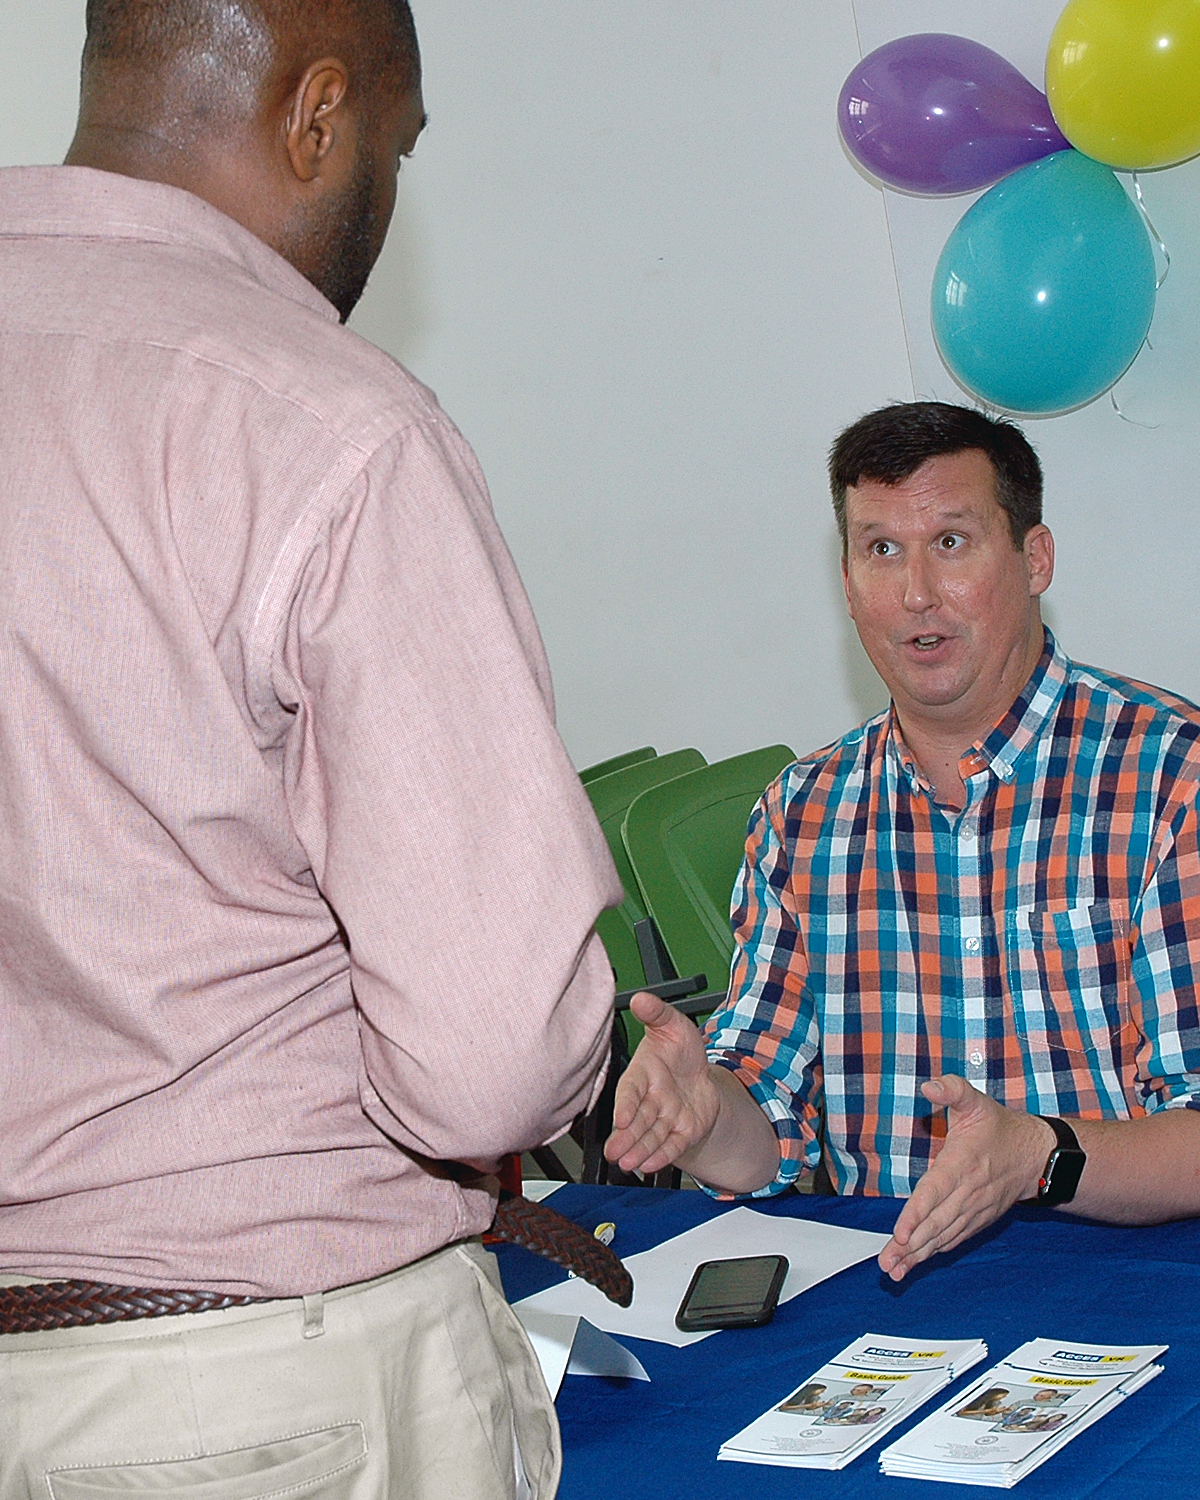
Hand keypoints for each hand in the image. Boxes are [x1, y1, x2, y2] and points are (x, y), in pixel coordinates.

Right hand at [603, 992, 721, 1174]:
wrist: (703, 1074)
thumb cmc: (681, 1050)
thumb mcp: (673, 1025)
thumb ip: (657, 1013)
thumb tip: (640, 998)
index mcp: (643, 1073)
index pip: (630, 1090)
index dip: (625, 1104)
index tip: (621, 1117)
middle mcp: (651, 1099)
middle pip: (637, 1120)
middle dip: (625, 1136)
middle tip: (613, 1152)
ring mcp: (665, 1117)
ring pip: (650, 1136)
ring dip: (639, 1150)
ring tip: (628, 1163)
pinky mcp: (681, 1131)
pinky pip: (671, 1145)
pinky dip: (662, 1155)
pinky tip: (651, 1164)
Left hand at [877, 1075, 1053, 1281]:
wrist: (1036, 1157)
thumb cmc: (999, 1128)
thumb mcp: (976, 1100)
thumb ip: (952, 1090)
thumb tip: (929, 1086)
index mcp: (962, 1164)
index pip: (935, 1192)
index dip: (917, 1214)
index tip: (900, 1234)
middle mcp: (967, 1192)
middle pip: (935, 1223)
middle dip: (910, 1245)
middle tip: (887, 1263)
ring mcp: (973, 1210)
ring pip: (942, 1236)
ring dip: (918, 1255)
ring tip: (895, 1271)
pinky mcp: (977, 1220)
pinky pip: (953, 1239)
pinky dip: (934, 1252)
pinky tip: (916, 1263)